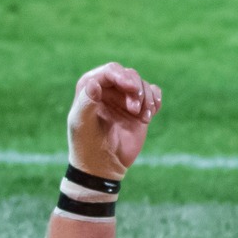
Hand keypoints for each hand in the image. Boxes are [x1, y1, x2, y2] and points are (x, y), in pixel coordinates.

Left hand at [66, 61, 161, 178]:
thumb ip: (86, 103)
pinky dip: (155, 101)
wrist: (103, 167)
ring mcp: (124, 98)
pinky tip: (150, 115)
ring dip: (146, 98)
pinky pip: (153, 93)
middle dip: (136, 89)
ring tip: (143, 118)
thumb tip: (94, 84)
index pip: (110, 71)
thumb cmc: (87, 144)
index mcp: (90, 86)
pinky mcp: (139, 107)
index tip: (132, 88)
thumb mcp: (82, 124)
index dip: (122, 76)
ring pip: (142, 84)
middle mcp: (108, 88)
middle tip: (135, 110)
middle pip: (129, 74)